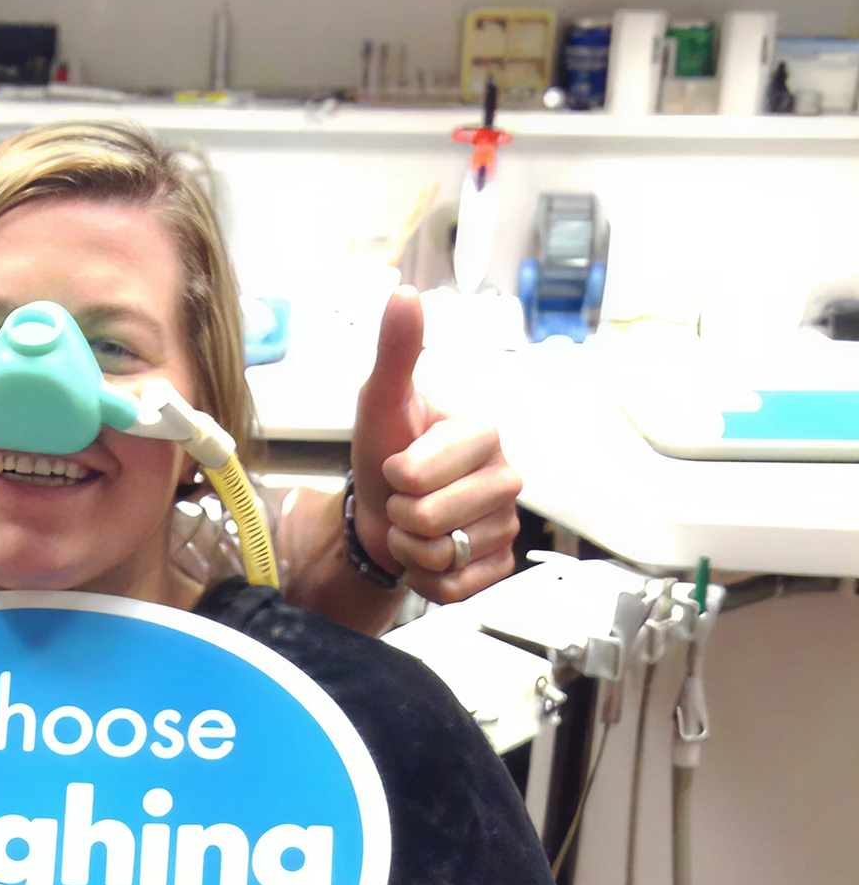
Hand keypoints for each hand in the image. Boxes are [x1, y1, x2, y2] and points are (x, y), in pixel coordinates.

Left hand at [350, 289, 522, 602]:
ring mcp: (505, 525)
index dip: (395, 475)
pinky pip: (456, 589)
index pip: (422, 472)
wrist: (379, 508)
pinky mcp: (498, 566)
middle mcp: (506, 478)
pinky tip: (426, 555)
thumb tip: (404, 294)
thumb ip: (396, 351)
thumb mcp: (381, 399)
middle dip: (400, 512)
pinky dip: (426, 580)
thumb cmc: (385, 450)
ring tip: (412, 523)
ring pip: (442, 555)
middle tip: (402, 497)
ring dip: (409, 546)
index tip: (395, 463)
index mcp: (484, 436)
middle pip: (434, 518)